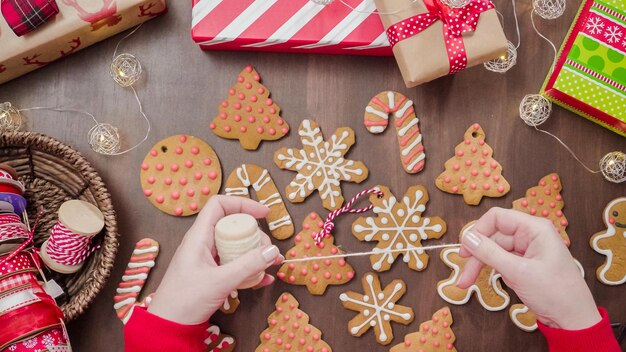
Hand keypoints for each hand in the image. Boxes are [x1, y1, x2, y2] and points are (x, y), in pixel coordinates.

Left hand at [148, 196, 283, 324]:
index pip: (220, 205)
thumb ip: (248, 265)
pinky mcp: (212, 273)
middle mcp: (203, 243)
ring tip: (272, 264)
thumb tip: (273, 250)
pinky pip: (234, 263)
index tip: (263, 214)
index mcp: (199, 236)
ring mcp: (208, 258)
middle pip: (233, 225)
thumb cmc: (186, 299)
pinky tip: (263, 280)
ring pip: (236, 246)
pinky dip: (250, 269)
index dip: (242, 204)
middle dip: (255, 234)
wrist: (168, 325)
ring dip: (255, 253)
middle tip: (268, 250)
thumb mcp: (220, 281)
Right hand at [457, 207, 600, 329]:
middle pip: (492, 236)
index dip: (478, 230)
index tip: (464, 250)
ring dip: (478, 265)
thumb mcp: (518, 272)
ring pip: (493, 250)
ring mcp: (526, 250)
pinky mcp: (523, 264)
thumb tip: (466, 238)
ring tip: (466, 284)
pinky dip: (488, 270)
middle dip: (476, 254)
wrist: (573, 320)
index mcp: (534, 228)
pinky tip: (482, 280)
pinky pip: (500, 261)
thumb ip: (490, 253)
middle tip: (462, 274)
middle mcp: (530, 235)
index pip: (497, 218)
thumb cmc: (554, 292)